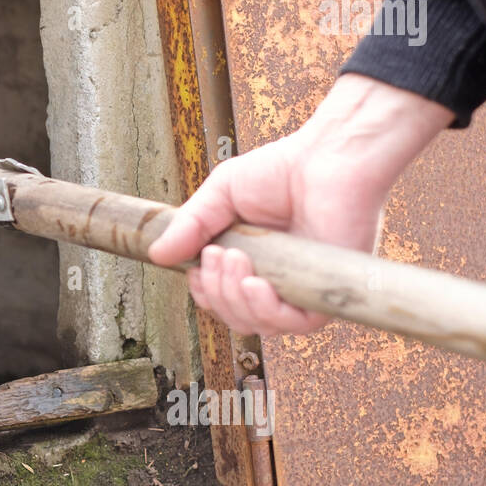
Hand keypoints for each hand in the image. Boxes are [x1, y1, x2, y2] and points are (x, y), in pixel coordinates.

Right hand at [147, 75, 452, 337]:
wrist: (328, 159)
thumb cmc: (281, 171)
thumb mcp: (219, 196)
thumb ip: (190, 226)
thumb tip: (157, 255)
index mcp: (251, 263)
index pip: (218, 298)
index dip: (204, 289)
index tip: (200, 259)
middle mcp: (276, 282)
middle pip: (234, 317)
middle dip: (216, 291)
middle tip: (219, 255)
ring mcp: (301, 290)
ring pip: (258, 325)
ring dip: (234, 298)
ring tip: (236, 260)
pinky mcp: (327, 295)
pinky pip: (293, 325)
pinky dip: (266, 310)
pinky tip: (254, 283)